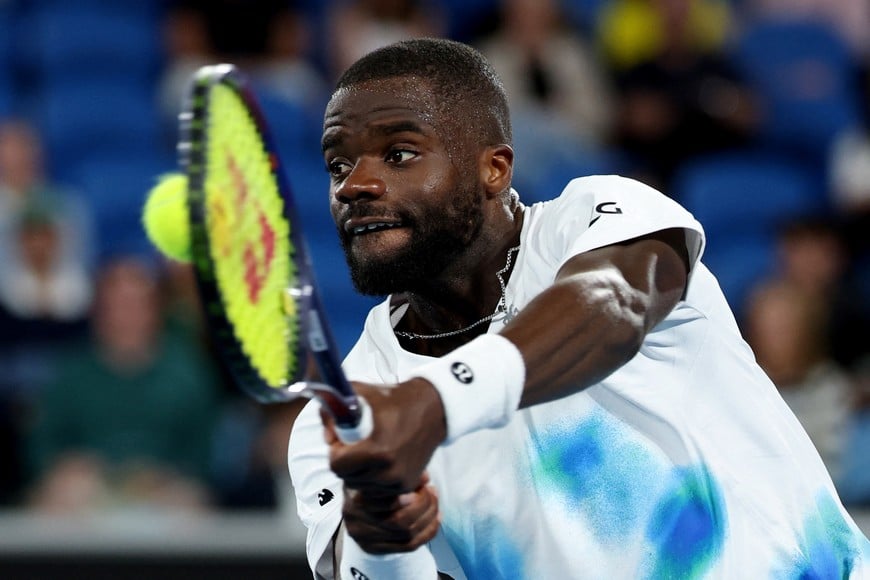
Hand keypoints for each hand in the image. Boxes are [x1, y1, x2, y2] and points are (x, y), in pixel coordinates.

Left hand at [323, 378, 446, 493]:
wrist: (433, 409)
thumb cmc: (395, 399)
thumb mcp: (362, 393)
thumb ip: (335, 407)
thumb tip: (324, 428)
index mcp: (377, 450)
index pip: (337, 465)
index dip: (334, 452)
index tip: (341, 441)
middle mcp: (389, 471)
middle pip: (347, 477)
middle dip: (345, 462)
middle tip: (352, 446)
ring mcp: (399, 480)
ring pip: (362, 486)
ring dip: (359, 472)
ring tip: (365, 453)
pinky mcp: (407, 485)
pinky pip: (378, 490)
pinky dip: (374, 479)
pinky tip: (378, 461)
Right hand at [342, 474, 440, 553]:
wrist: (355, 507)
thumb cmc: (370, 483)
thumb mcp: (378, 472)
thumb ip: (400, 472)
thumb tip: (425, 477)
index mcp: (354, 496)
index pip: (385, 501)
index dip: (408, 495)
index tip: (423, 484)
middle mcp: (355, 520)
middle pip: (397, 521)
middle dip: (423, 505)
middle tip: (431, 491)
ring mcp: (364, 538)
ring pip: (407, 534)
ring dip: (429, 517)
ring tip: (434, 501)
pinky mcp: (375, 549)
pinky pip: (410, 545)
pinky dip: (428, 531)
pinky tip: (436, 517)